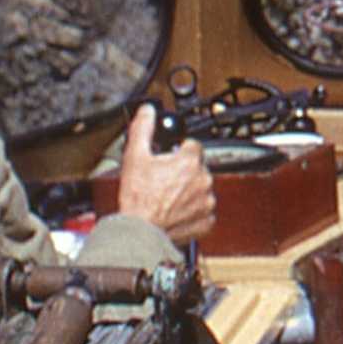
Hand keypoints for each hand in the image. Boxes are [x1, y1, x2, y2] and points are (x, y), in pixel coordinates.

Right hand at [113, 103, 216, 246]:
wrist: (141, 231)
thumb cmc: (138, 198)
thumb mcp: (135, 157)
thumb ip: (143, 129)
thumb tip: (148, 112)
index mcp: (190, 162)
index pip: (193, 145)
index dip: (179, 150)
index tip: (169, 159)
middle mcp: (204, 180)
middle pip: (197, 167)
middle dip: (183, 172)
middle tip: (163, 181)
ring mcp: (207, 201)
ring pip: (201, 188)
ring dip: (189, 191)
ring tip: (167, 198)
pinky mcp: (207, 221)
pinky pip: (203, 211)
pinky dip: (193, 211)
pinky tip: (175, 211)